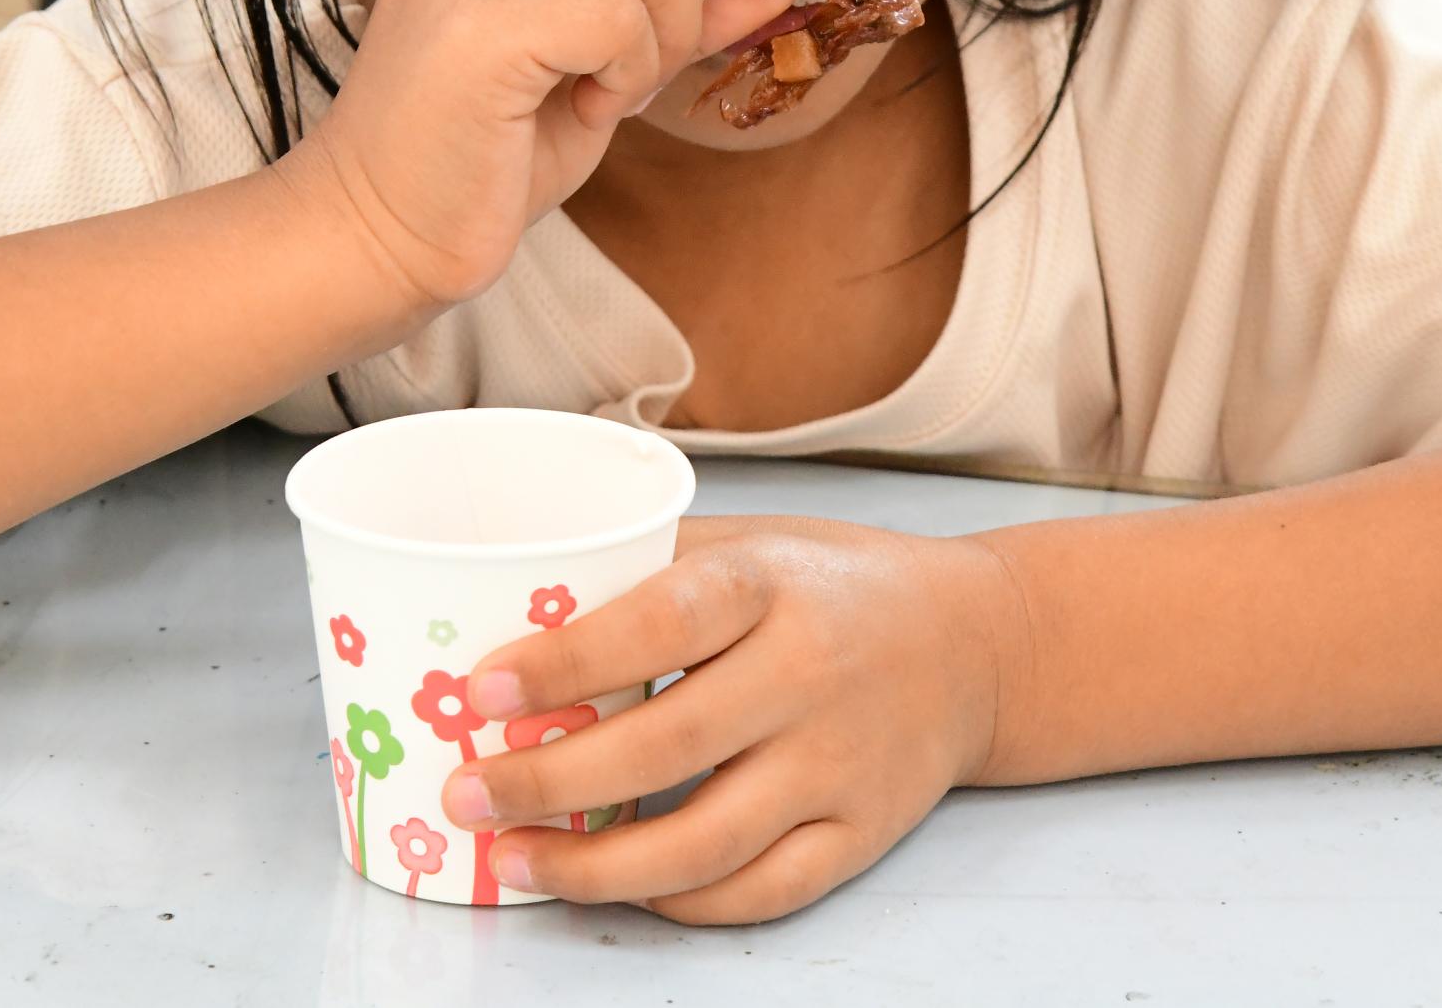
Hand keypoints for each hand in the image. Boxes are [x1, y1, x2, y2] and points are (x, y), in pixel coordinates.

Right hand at [284, 0, 812, 315]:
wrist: (374, 238)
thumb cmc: (482, 156)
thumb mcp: (599, 65)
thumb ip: (674, 9)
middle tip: (665, 47)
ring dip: (669, 32)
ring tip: (615, 90)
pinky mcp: (479, 28)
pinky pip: (621, 19)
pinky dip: (632, 75)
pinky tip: (586, 113)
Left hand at [433, 514, 1031, 924]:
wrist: (974, 644)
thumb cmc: (831, 583)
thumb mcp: (749, 541)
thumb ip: (644, 566)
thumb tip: (503, 600)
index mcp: (770, 585)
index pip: (661, 623)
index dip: (569, 661)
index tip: (484, 691)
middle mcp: (810, 676)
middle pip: (669, 747)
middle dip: (549, 781)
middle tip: (468, 794)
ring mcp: (841, 765)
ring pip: (706, 843)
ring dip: (595, 865)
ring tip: (514, 859)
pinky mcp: (862, 835)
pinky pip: (759, 891)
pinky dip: (677, 900)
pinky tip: (614, 887)